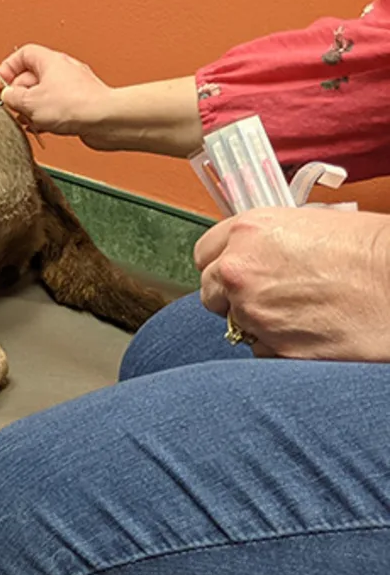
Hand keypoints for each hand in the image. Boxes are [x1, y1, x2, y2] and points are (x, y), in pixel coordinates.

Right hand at [0, 45, 200, 156]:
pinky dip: (44, 115)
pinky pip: (55, 106)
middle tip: (9, 105)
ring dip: (30, 107)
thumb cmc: (75, 105)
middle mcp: (62, 69)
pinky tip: (40, 126)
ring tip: (25, 118)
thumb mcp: (29, 101)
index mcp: (50, 60)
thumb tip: (6, 96)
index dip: (6, 68)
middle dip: (17, 92)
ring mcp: (72, 87)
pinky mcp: (79, 104)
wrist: (105, 120)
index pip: (21, 54)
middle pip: (30, 75)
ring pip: (42, 93)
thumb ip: (11, 96)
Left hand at [195, 207, 389, 361]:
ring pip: (235, 324)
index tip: (236, 272)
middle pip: (210, 292)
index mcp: (246, 232)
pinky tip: (311, 332)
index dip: (222, 265)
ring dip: (258, 323)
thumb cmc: (369, 248)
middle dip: (233, 297)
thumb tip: (252, 257)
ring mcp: (254, 311)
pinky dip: (279, 346)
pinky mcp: (275, 347)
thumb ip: (265, 243)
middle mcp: (239, 270)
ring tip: (300, 313)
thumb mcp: (306, 224)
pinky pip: (261, 350)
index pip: (204, 255)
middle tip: (270, 297)